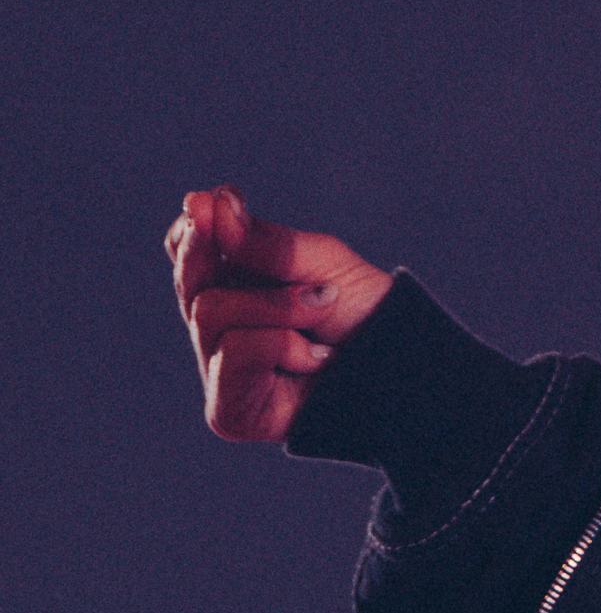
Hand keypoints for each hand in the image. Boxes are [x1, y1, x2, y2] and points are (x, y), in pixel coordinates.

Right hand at [167, 185, 393, 442]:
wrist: (404, 367)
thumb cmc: (366, 315)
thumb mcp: (322, 264)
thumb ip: (266, 242)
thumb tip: (206, 202)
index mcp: (233, 287)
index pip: (184, 251)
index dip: (191, 229)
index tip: (209, 201)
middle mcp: (218, 331)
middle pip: (190, 280)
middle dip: (227, 256)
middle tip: (277, 248)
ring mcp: (220, 372)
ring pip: (211, 311)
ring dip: (278, 305)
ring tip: (323, 309)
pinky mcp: (228, 410)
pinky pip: (233, 352)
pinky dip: (279, 344)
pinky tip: (315, 358)